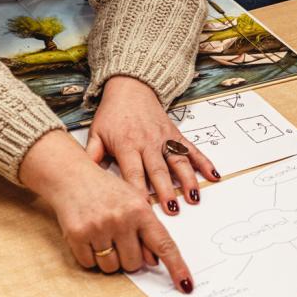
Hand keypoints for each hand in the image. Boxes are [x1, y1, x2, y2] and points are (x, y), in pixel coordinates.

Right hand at [20, 131, 195, 291]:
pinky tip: (88, 236)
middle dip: (128, 257)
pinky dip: (89, 256)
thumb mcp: (132, 202)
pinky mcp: (78, 234)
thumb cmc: (106, 191)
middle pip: (134, 264)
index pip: (164, 245)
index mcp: (141, 209)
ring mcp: (99, 227)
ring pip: (111, 267)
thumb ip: (145, 230)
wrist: (71, 175)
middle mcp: (121, 218)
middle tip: (118, 238)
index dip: (176, 267)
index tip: (186, 285)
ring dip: (108, 259)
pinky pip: (89, 264)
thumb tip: (153, 261)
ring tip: (102, 235)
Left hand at [86, 76, 218, 212]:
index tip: (142, 209)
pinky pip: (192, 149)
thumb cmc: (112, 114)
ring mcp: (164, 138)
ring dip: (187, 179)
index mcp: (126, 145)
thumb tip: (82, 178)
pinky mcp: (176, 134)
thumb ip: (92, 156)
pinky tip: (213, 175)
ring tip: (193, 197)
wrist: (130, 87)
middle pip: (158, 170)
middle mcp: (147, 142)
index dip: (138, 191)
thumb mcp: (96, 133)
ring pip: (178, 161)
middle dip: (166, 190)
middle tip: (172, 209)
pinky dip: (204, 162)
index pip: (132, 173)